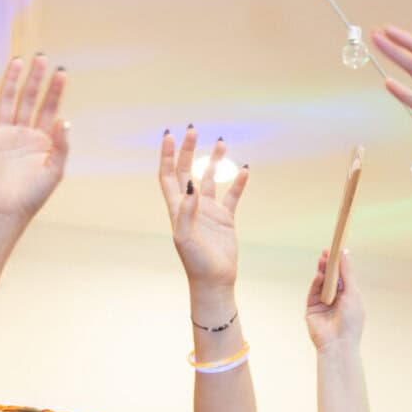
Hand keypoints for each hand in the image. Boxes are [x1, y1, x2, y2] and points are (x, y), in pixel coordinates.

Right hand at [0, 54, 68, 221]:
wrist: (6, 210)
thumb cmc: (32, 196)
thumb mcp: (53, 172)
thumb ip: (61, 146)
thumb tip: (65, 120)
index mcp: (43, 140)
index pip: (50, 109)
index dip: (55, 91)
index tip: (61, 71)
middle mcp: (24, 133)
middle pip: (30, 99)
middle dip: (36, 79)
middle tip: (41, 58)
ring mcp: (5, 134)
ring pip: (9, 101)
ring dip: (12, 81)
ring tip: (17, 61)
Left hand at [159, 128, 248, 288]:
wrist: (214, 281)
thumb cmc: (196, 262)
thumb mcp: (186, 236)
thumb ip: (187, 210)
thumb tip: (192, 184)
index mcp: (177, 208)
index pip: (169, 175)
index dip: (167, 155)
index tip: (170, 136)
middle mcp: (191, 205)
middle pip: (187, 170)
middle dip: (188, 150)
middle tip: (193, 130)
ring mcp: (209, 211)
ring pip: (210, 178)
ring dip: (214, 161)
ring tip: (221, 143)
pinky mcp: (225, 218)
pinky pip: (232, 195)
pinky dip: (238, 182)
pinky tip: (244, 169)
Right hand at [305, 250, 364, 349]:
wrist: (338, 343)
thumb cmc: (351, 321)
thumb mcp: (353, 293)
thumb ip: (347, 273)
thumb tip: (344, 253)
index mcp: (349, 297)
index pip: (343, 277)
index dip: (340, 264)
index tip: (337, 250)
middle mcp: (336, 300)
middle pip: (331, 278)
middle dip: (329, 265)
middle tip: (326, 252)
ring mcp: (323, 304)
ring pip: (321, 283)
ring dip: (322, 271)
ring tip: (322, 260)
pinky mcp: (311, 308)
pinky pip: (313, 292)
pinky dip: (316, 283)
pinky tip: (319, 275)